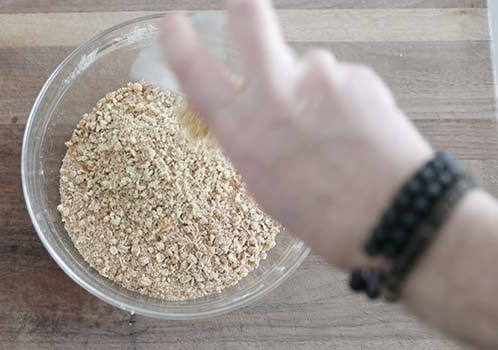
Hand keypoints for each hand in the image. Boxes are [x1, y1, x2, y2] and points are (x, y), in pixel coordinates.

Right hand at [159, 0, 432, 268]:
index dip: (178, 40)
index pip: (194, 70)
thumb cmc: (322, 215)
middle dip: (242, 6)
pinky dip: (342, 98)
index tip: (174, 23)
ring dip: (311, 83)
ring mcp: (319, 77)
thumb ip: (249, 136)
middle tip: (242, 5)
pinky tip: (355, 129)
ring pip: (305, 62)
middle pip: (249, 16)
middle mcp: (274, 92)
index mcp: (241, 129)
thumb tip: (247, 112)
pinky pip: (339, 78)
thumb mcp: (263, 183)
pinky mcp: (357, 75)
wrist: (394, 217)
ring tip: (332, 126)